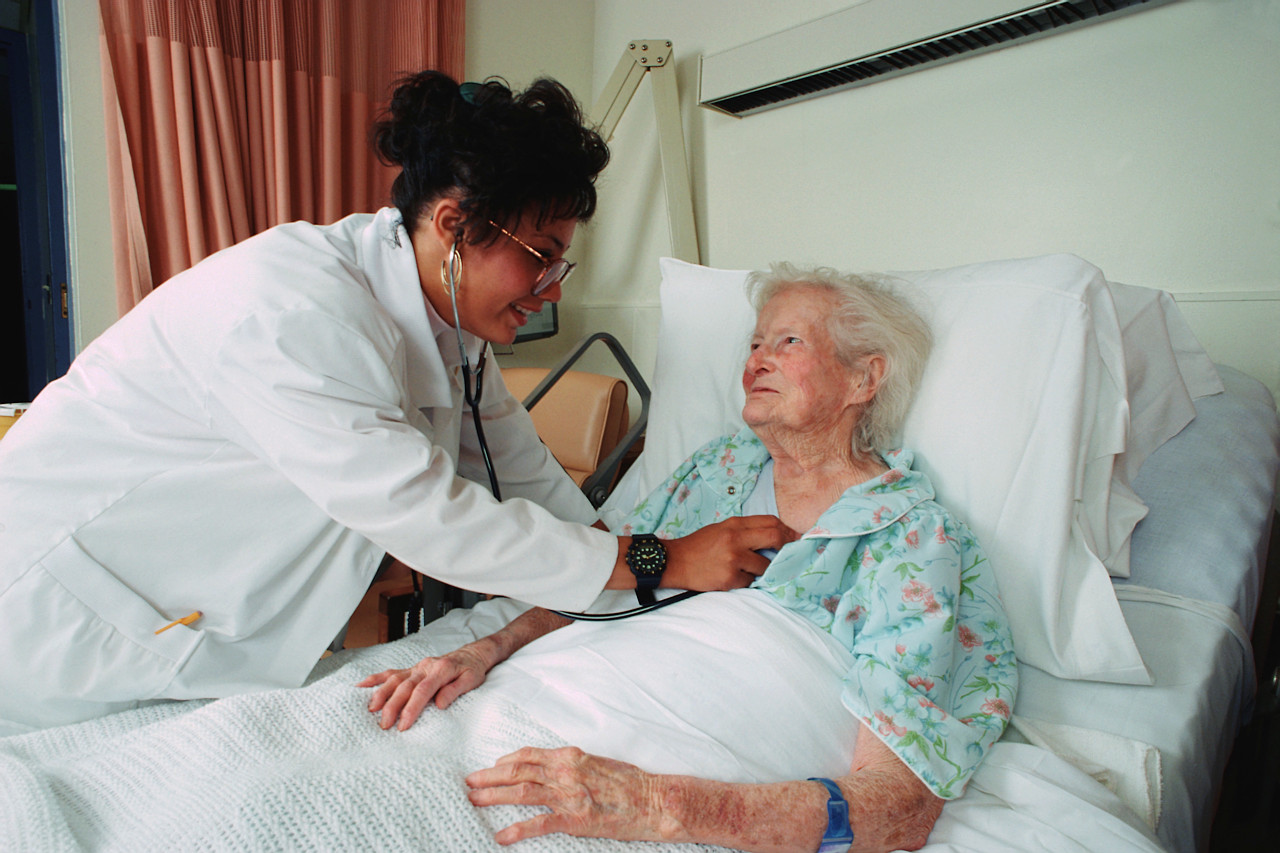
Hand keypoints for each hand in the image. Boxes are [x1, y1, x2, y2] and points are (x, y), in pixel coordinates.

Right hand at [358, 643, 492, 730]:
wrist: (471, 655)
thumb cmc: (472, 669)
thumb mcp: (472, 680)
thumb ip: (455, 690)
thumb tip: (440, 703)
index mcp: (441, 670)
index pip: (422, 690)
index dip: (411, 708)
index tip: (403, 724)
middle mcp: (425, 667)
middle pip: (404, 686)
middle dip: (392, 706)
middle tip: (384, 725)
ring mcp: (416, 667)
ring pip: (394, 678)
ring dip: (381, 693)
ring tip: (371, 709)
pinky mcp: (411, 669)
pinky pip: (391, 672)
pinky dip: (376, 679)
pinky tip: (362, 686)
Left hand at [465, 746, 668, 844]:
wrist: (652, 800)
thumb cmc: (630, 783)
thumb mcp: (598, 763)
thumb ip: (573, 765)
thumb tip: (552, 768)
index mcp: (570, 756)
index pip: (529, 755)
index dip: (506, 761)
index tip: (492, 767)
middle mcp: (565, 771)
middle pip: (518, 771)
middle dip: (490, 777)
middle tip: (470, 782)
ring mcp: (568, 795)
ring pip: (522, 792)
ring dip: (494, 796)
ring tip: (474, 800)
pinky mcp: (575, 819)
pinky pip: (539, 823)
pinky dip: (517, 829)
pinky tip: (502, 835)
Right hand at [663, 514, 797, 590]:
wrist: (675, 561)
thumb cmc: (699, 546)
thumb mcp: (721, 529)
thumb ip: (745, 531)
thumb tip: (775, 535)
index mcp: (734, 524)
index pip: (770, 521)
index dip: (786, 530)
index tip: (794, 537)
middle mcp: (735, 539)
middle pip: (775, 538)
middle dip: (786, 546)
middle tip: (790, 554)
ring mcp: (733, 559)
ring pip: (765, 566)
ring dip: (762, 570)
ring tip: (748, 570)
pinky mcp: (729, 578)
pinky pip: (750, 582)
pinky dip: (746, 582)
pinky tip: (733, 578)